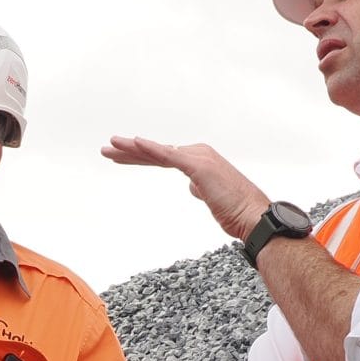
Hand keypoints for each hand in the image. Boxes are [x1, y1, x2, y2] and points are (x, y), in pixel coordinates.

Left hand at [100, 136, 269, 241]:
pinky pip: (168, 155)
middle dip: (129, 151)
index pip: (162, 157)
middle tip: (106, 150)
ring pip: (158, 152)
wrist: (253, 217)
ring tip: (110, 146)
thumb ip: (200, 188)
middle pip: (156, 152)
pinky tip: (133, 143)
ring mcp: (198, 157)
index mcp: (199, 160)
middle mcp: (198, 153)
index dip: (139, 157)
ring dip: (131, 148)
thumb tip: (192, 187)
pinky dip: (150, 148)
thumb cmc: (235, 211)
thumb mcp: (212, 197)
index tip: (119, 158)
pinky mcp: (198, 166)